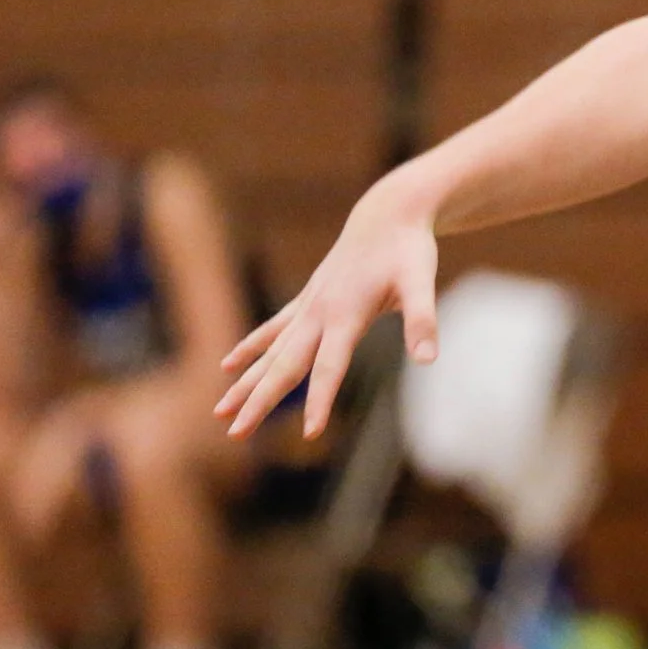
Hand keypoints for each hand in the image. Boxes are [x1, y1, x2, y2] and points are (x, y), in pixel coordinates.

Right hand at [214, 180, 440, 438]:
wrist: (388, 213)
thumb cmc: (408, 248)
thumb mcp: (422, 281)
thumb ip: (423, 320)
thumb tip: (428, 359)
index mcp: (345, 315)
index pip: (329, 368)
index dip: (319, 400)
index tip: (310, 433)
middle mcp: (318, 313)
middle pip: (284, 366)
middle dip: (259, 402)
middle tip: (234, 435)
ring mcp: (309, 306)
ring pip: (271, 352)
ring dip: (245, 382)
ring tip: (219, 413)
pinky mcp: (308, 299)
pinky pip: (273, 330)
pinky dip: (251, 348)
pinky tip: (228, 365)